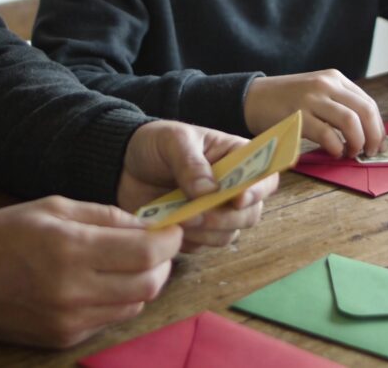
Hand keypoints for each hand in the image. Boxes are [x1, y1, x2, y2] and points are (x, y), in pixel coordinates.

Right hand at [0, 195, 181, 347]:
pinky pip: (111, 320)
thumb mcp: (56, 207)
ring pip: (134, 305)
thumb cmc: (8, 233)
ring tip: (132, 263)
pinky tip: (106, 282)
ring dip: (144, 283)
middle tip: (158, 247)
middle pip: (148, 285)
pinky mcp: (65, 338)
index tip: (172, 229)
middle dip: (163, 263)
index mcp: (71, 249)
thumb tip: (149, 225)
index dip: (169, 240)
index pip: (145, 252)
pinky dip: (119, 300)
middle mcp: (73, 291)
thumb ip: (107, 216)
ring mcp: (70, 320)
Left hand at [116, 120, 277, 251]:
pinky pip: (202, 246)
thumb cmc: (155, 144)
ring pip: (228, 234)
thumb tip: (209, 192)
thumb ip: (191, 163)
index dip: (258, 190)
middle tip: (197, 215)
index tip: (238, 199)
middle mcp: (232, 188)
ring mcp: (215, 212)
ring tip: (178, 219)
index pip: (265, 176)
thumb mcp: (173, 141)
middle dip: (226, 218)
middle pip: (250, 213)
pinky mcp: (196, 231)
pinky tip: (169, 225)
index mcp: (236, 157)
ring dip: (205, 232)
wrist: (123, 164)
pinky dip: (188, 241)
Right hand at [244, 70, 385, 157]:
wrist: (252, 98)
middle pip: (365, 111)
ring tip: (351, 153)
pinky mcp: (298, 115)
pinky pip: (327, 135)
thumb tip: (366, 132)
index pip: (368, 103)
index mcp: (334, 78)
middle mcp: (326, 84)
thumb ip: (339, 104)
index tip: (379, 144)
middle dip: (373, 136)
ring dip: (357, 143)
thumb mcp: (316, 92)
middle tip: (369, 152)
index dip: (378, 127)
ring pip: (351, 122)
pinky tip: (334, 152)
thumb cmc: (286, 100)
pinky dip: (336, 148)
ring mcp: (311, 98)